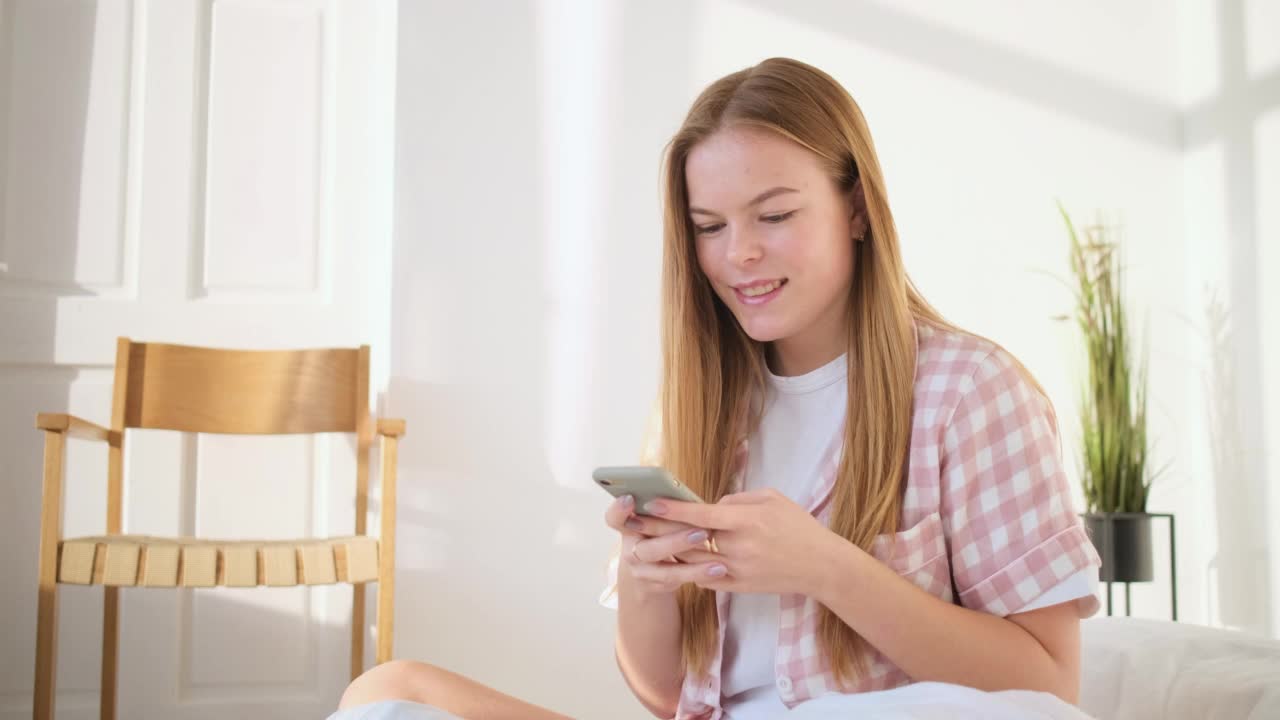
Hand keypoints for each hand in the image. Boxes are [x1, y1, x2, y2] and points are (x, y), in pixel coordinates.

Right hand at [604, 495, 728, 593]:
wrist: (648, 572)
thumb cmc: (660, 534)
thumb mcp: (656, 522)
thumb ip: (665, 513)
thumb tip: (691, 502)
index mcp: (628, 527)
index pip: (614, 518)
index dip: (619, 510)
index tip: (629, 498)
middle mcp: (630, 550)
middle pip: (647, 548)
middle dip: (675, 541)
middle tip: (700, 533)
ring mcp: (641, 571)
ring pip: (665, 571)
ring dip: (693, 567)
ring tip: (717, 563)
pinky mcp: (655, 586)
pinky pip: (678, 582)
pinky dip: (698, 575)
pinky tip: (718, 571)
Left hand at [643, 488, 844, 595]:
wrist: (821, 566)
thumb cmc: (799, 527)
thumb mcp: (772, 499)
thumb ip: (738, 499)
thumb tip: (711, 505)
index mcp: (746, 521)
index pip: (701, 514)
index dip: (673, 509)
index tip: (651, 503)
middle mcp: (737, 547)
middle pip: (688, 539)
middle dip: (659, 530)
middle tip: (634, 522)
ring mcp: (736, 570)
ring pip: (692, 561)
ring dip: (667, 550)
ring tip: (645, 540)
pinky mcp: (737, 586)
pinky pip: (704, 577)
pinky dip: (688, 568)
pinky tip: (673, 560)